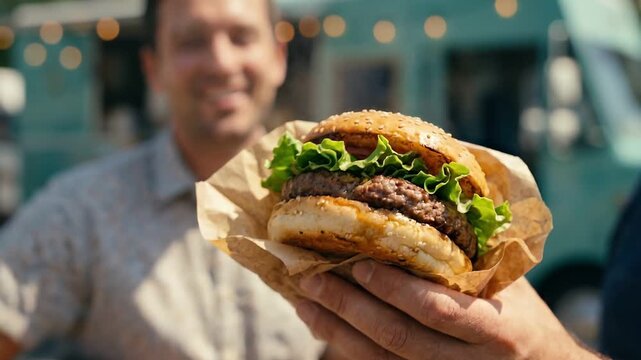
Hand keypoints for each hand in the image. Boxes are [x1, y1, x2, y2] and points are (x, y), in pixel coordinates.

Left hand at [296, 260, 598, 359]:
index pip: (437, 310)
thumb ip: (471, 257)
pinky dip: (348, 348)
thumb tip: (426, 202)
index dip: (395, 289)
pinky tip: (323, 326)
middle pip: (398, 338)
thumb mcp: (508, 284)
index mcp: (495, 330)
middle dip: (349, 307)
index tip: (359, 264)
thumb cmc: (525, 318)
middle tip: (311, 279)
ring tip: (304, 302)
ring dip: (337, 330)